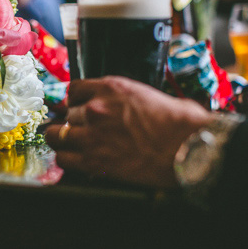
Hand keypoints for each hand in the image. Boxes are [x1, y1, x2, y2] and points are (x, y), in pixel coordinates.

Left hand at [45, 77, 215, 187]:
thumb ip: (126, 97)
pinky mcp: (93, 160)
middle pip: (67, 114)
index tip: (78, 108)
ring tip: (70, 144)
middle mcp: (95, 108)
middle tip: (83, 131)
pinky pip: (63, 158)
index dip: (75, 101)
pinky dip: (66, 159)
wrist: (189, 148)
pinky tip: (74, 160)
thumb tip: (126, 104)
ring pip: (57, 135)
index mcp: (110, 87)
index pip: (74, 89)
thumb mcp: (149, 94)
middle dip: (74, 122)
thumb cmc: (181, 122)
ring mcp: (92, 134)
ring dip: (62, 139)